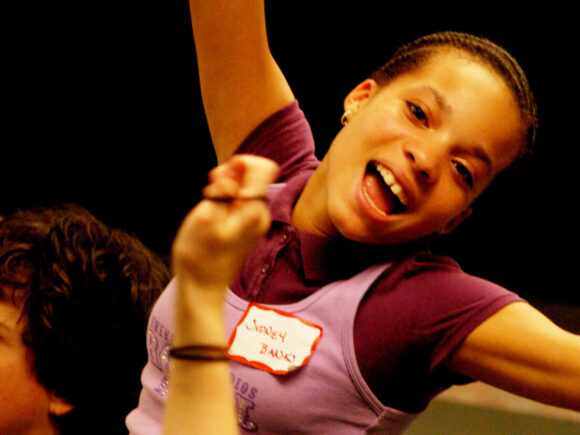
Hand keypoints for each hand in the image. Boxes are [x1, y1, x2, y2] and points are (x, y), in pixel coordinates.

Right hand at [172, 155, 278, 290]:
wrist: (201, 288)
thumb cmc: (199, 256)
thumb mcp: (205, 215)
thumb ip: (223, 188)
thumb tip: (235, 173)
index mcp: (255, 210)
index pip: (263, 168)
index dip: (241, 164)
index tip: (221, 176)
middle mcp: (260, 214)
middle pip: (253, 176)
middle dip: (231, 175)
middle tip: (211, 189)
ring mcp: (255, 222)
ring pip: (245, 188)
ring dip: (226, 188)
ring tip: (209, 202)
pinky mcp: (246, 228)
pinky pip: (240, 202)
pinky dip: (226, 200)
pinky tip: (212, 212)